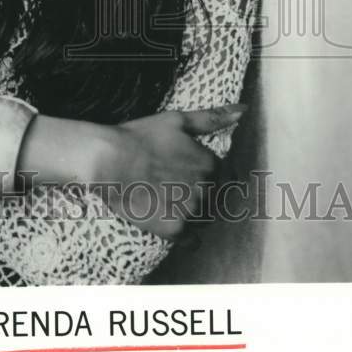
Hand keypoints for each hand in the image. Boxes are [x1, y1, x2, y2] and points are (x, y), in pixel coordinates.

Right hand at [91, 104, 246, 240]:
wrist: (108, 161)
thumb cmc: (140, 137)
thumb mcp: (177, 120)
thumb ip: (213, 118)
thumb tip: (243, 110)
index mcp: (210, 164)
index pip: (226, 177)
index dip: (209, 176)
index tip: (191, 174)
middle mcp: (207, 189)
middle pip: (217, 200)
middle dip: (203, 195)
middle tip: (177, 188)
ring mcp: (192, 211)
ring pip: (206, 220)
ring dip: (196, 214)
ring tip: (171, 203)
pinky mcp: (175, 230)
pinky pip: (193, 241)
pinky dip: (186, 235)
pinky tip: (170, 220)